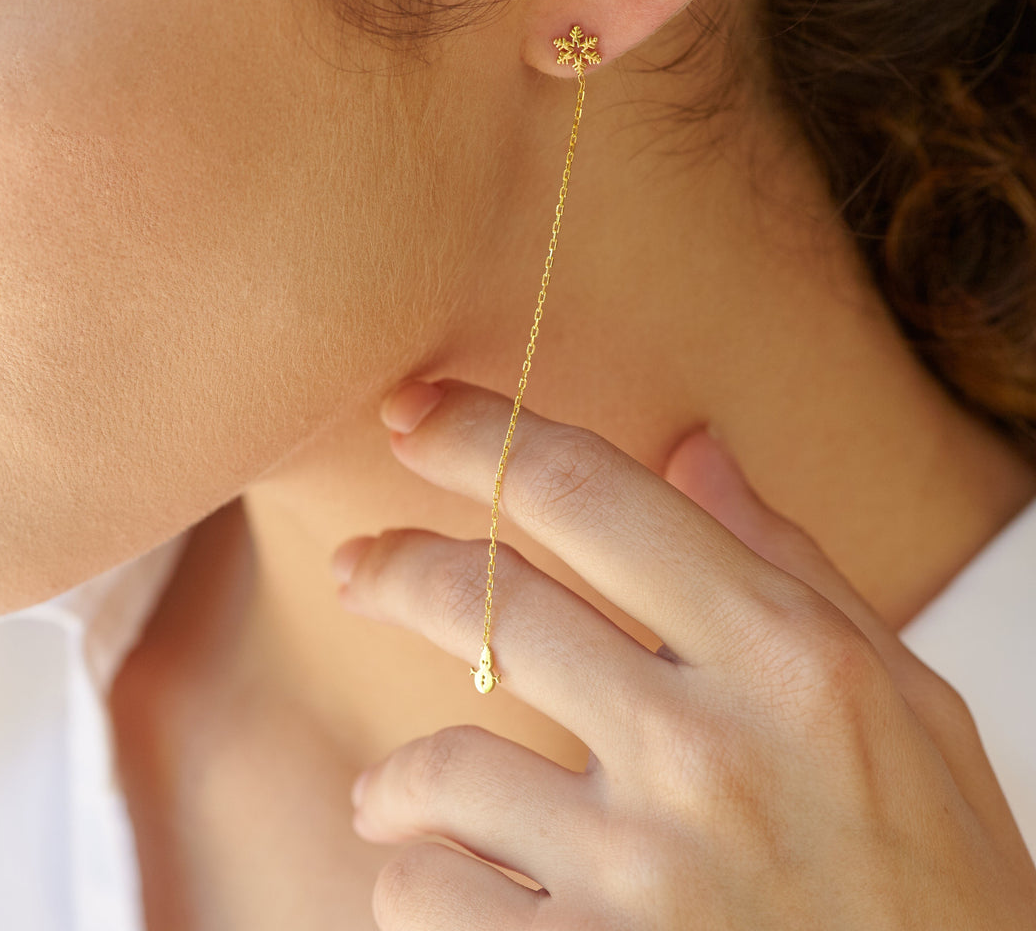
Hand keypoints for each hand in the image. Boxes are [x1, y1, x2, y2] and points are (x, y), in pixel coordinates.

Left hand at [331, 379, 1035, 929]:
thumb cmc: (935, 888)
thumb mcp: (908, 707)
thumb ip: (791, 567)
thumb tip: (693, 450)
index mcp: (787, 658)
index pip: (592, 496)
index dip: (482, 435)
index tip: (413, 412)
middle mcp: (705, 751)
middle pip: (488, 603)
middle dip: (398, 568)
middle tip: (359, 566)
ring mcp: (641, 872)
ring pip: (438, 767)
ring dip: (395, 782)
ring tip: (388, 797)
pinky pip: (427, 899)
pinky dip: (415, 882)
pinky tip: (440, 884)